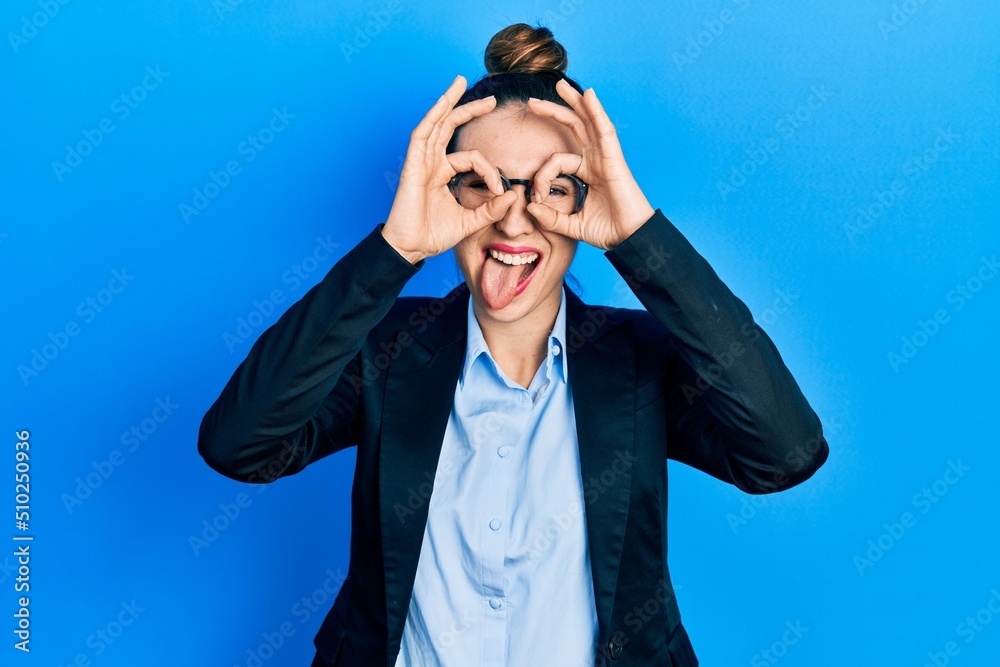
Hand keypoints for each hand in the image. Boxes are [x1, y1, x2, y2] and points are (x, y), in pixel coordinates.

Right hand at [381, 75, 519, 263]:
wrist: (411, 247)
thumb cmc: (434, 235)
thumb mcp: (470, 221)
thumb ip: (490, 208)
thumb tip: (512, 195)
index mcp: (443, 174)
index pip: (472, 159)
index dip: (489, 170)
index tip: (499, 189)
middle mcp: (431, 163)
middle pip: (450, 128)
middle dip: (470, 110)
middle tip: (492, 100)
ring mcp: (421, 162)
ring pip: (436, 124)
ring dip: (448, 102)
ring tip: (461, 81)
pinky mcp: (412, 165)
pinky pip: (421, 135)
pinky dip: (432, 117)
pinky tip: (443, 102)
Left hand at [524, 79, 654, 250]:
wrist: (631, 238)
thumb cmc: (607, 231)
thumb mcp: (571, 225)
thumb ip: (550, 218)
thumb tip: (529, 207)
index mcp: (586, 173)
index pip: (557, 161)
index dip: (541, 175)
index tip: (534, 197)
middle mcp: (595, 160)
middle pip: (575, 128)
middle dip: (555, 111)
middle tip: (533, 101)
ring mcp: (605, 157)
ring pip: (588, 122)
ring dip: (574, 102)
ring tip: (559, 85)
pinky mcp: (614, 158)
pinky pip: (604, 130)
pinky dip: (596, 111)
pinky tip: (588, 94)